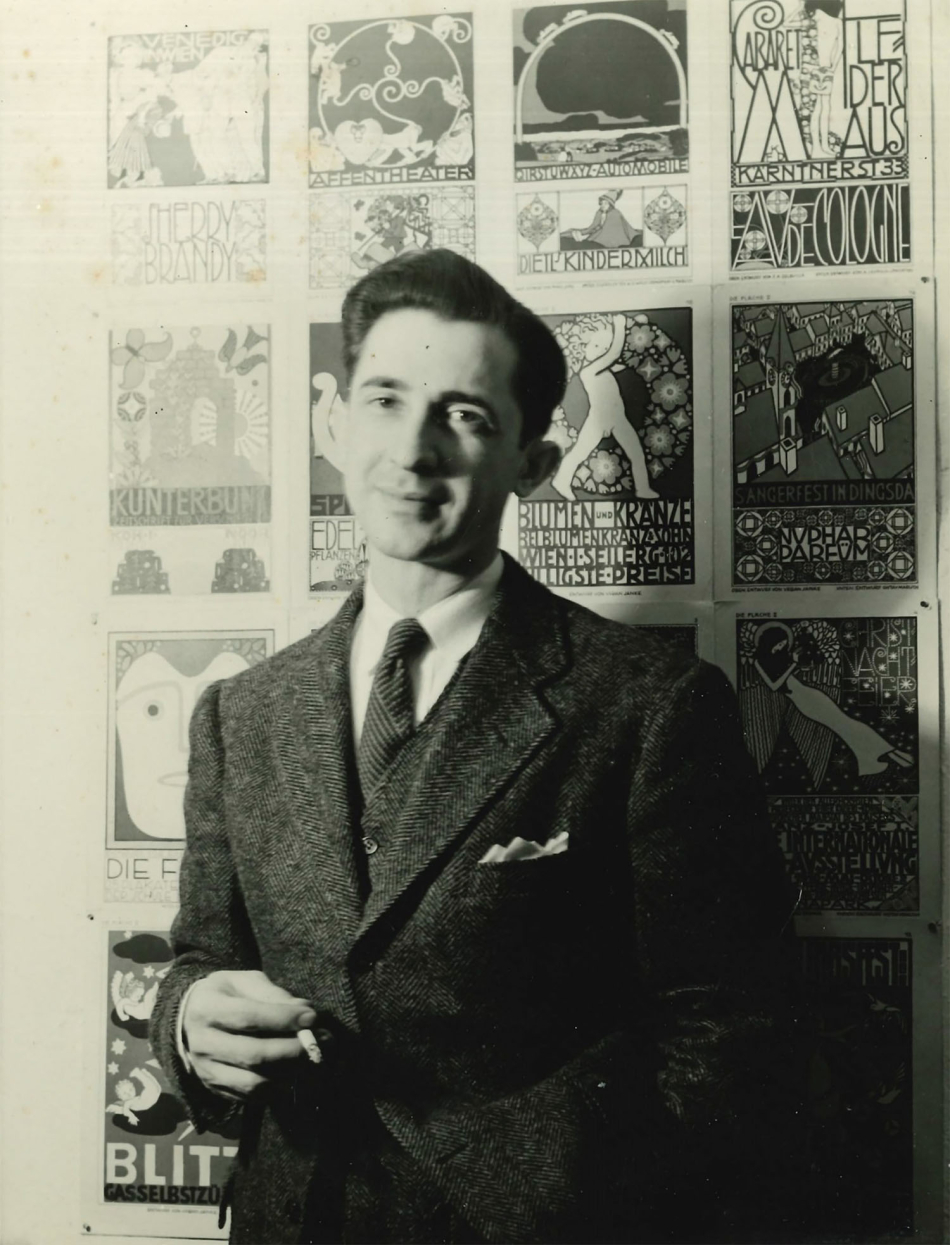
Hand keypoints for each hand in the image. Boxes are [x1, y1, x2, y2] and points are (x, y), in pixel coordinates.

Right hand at [182, 970, 317, 1101]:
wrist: (186, 1021)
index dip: (283, 1019)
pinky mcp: (215, 1090)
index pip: (248, 1017)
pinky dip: (278, 1089)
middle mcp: (203, 1044)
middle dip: (293, 1050)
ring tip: (312, 1059)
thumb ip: (272, 993)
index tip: (312, 1017)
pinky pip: (251, 1097)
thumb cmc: (223, 995)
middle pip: (253, 1055)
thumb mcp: (243, 981)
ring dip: (290, 1074)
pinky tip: (295, 1074)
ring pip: (254, 1083)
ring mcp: (207, 1072)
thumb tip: (303, 1010)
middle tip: (322, 1041)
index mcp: (207, 1009)